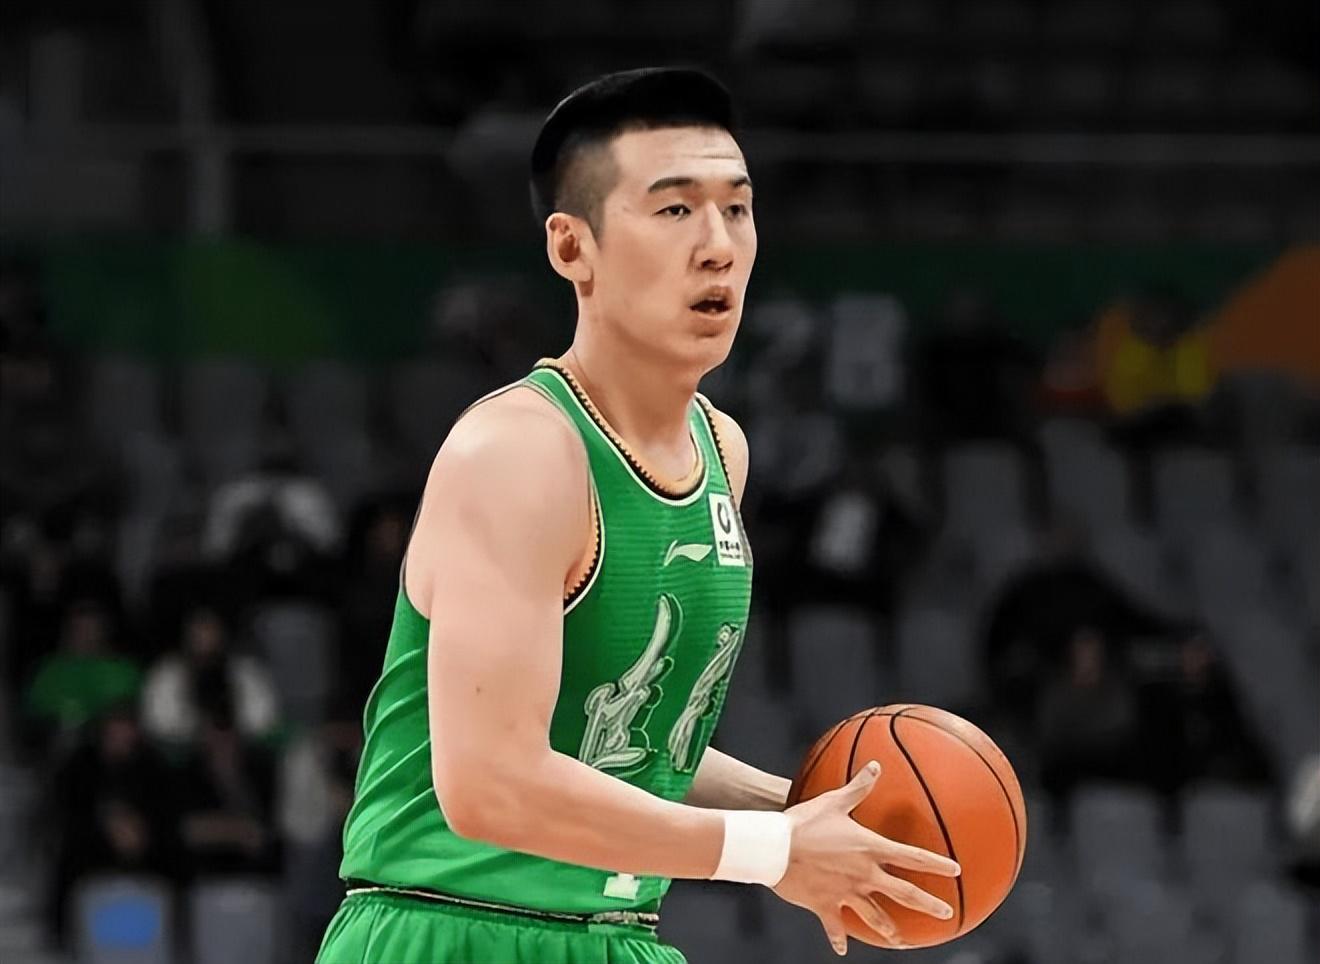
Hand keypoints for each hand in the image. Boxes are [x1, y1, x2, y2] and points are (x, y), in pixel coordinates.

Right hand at [772, 761, 960, 955]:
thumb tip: (876, 764)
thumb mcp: (833, 801)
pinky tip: (842, 951)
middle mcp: (863, 874)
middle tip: (946, 914)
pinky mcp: (825, 906)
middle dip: (928, 904)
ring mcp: (846, 893)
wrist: (774, 848)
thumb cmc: (804, 822)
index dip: (936, 863)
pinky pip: (835, 928)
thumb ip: (858, 786)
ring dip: (890, 931)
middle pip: (904, 893)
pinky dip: (839, 940)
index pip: (912, 857)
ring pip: (875, 918)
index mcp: (869, 849)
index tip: (955, 869)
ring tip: (901, 942)